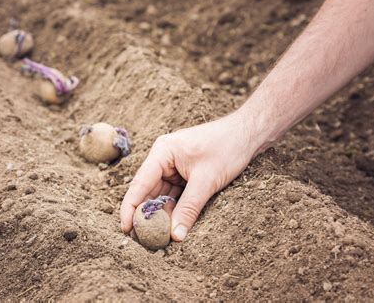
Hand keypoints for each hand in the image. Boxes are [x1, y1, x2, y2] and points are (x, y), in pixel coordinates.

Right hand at [120, 111, 260, 240]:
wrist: (248, 134)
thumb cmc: (226, 148)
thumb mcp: (206, 181)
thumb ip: (189, 208)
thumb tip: (175, 235)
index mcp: (162, 153)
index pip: (139, 184)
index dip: (130, 208)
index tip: (125, 229)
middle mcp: (163, 159)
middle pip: (148, 191)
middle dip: (146, 215)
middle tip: (142, 239)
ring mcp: (174, 166)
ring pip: (162, 195)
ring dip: (161, 215)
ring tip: (156, 237)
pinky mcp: (185, 174)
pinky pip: (175, 194)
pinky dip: (174, 209)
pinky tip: (172, 226)